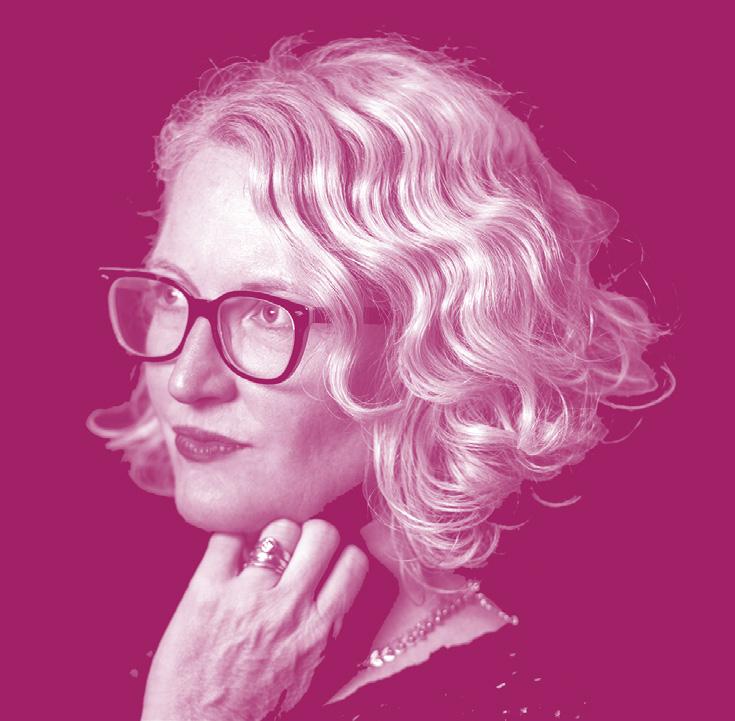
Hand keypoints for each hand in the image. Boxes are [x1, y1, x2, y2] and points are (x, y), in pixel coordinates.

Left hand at [140, 518, 368, 720]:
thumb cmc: (252, 707)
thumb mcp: (306, 673)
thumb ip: (323, 628)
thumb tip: (334, 587)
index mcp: (318, 630)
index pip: (353, 563)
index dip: (340, 553)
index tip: (327, 557)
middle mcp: (288, 607)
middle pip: (322, 533)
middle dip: (311, 534)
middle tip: (295, 548)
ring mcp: (248, 595)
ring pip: (280, 527)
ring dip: (272, 536)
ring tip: (258, 554)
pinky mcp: (207, 589)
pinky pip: (227, 537)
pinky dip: (229, 539)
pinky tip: (228, 556)